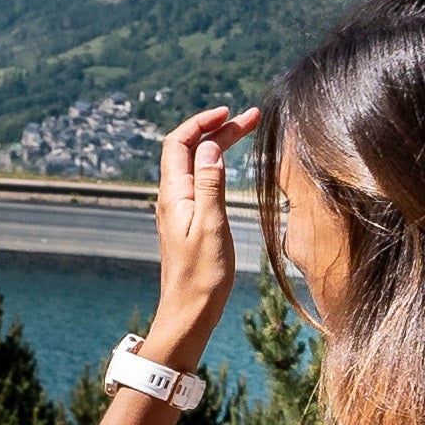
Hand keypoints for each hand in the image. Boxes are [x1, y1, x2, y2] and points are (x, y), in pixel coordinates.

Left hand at [147, 108, 253, 358]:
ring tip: (246, 131)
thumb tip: (209, 147)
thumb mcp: (211, 226)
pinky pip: (200, 182)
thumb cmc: (202, 276)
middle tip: (251, 118)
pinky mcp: (188, 222)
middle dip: (217, 129)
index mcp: (174, 195)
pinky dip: (216, 166)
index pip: (178, 143)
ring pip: (196, 165)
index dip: (201, 122)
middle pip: (189, 150)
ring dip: (218, 145)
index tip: (228, 112)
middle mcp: (172, 199)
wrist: (189, 313)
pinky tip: (229, 166)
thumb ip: (209, 184)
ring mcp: (179, 210)